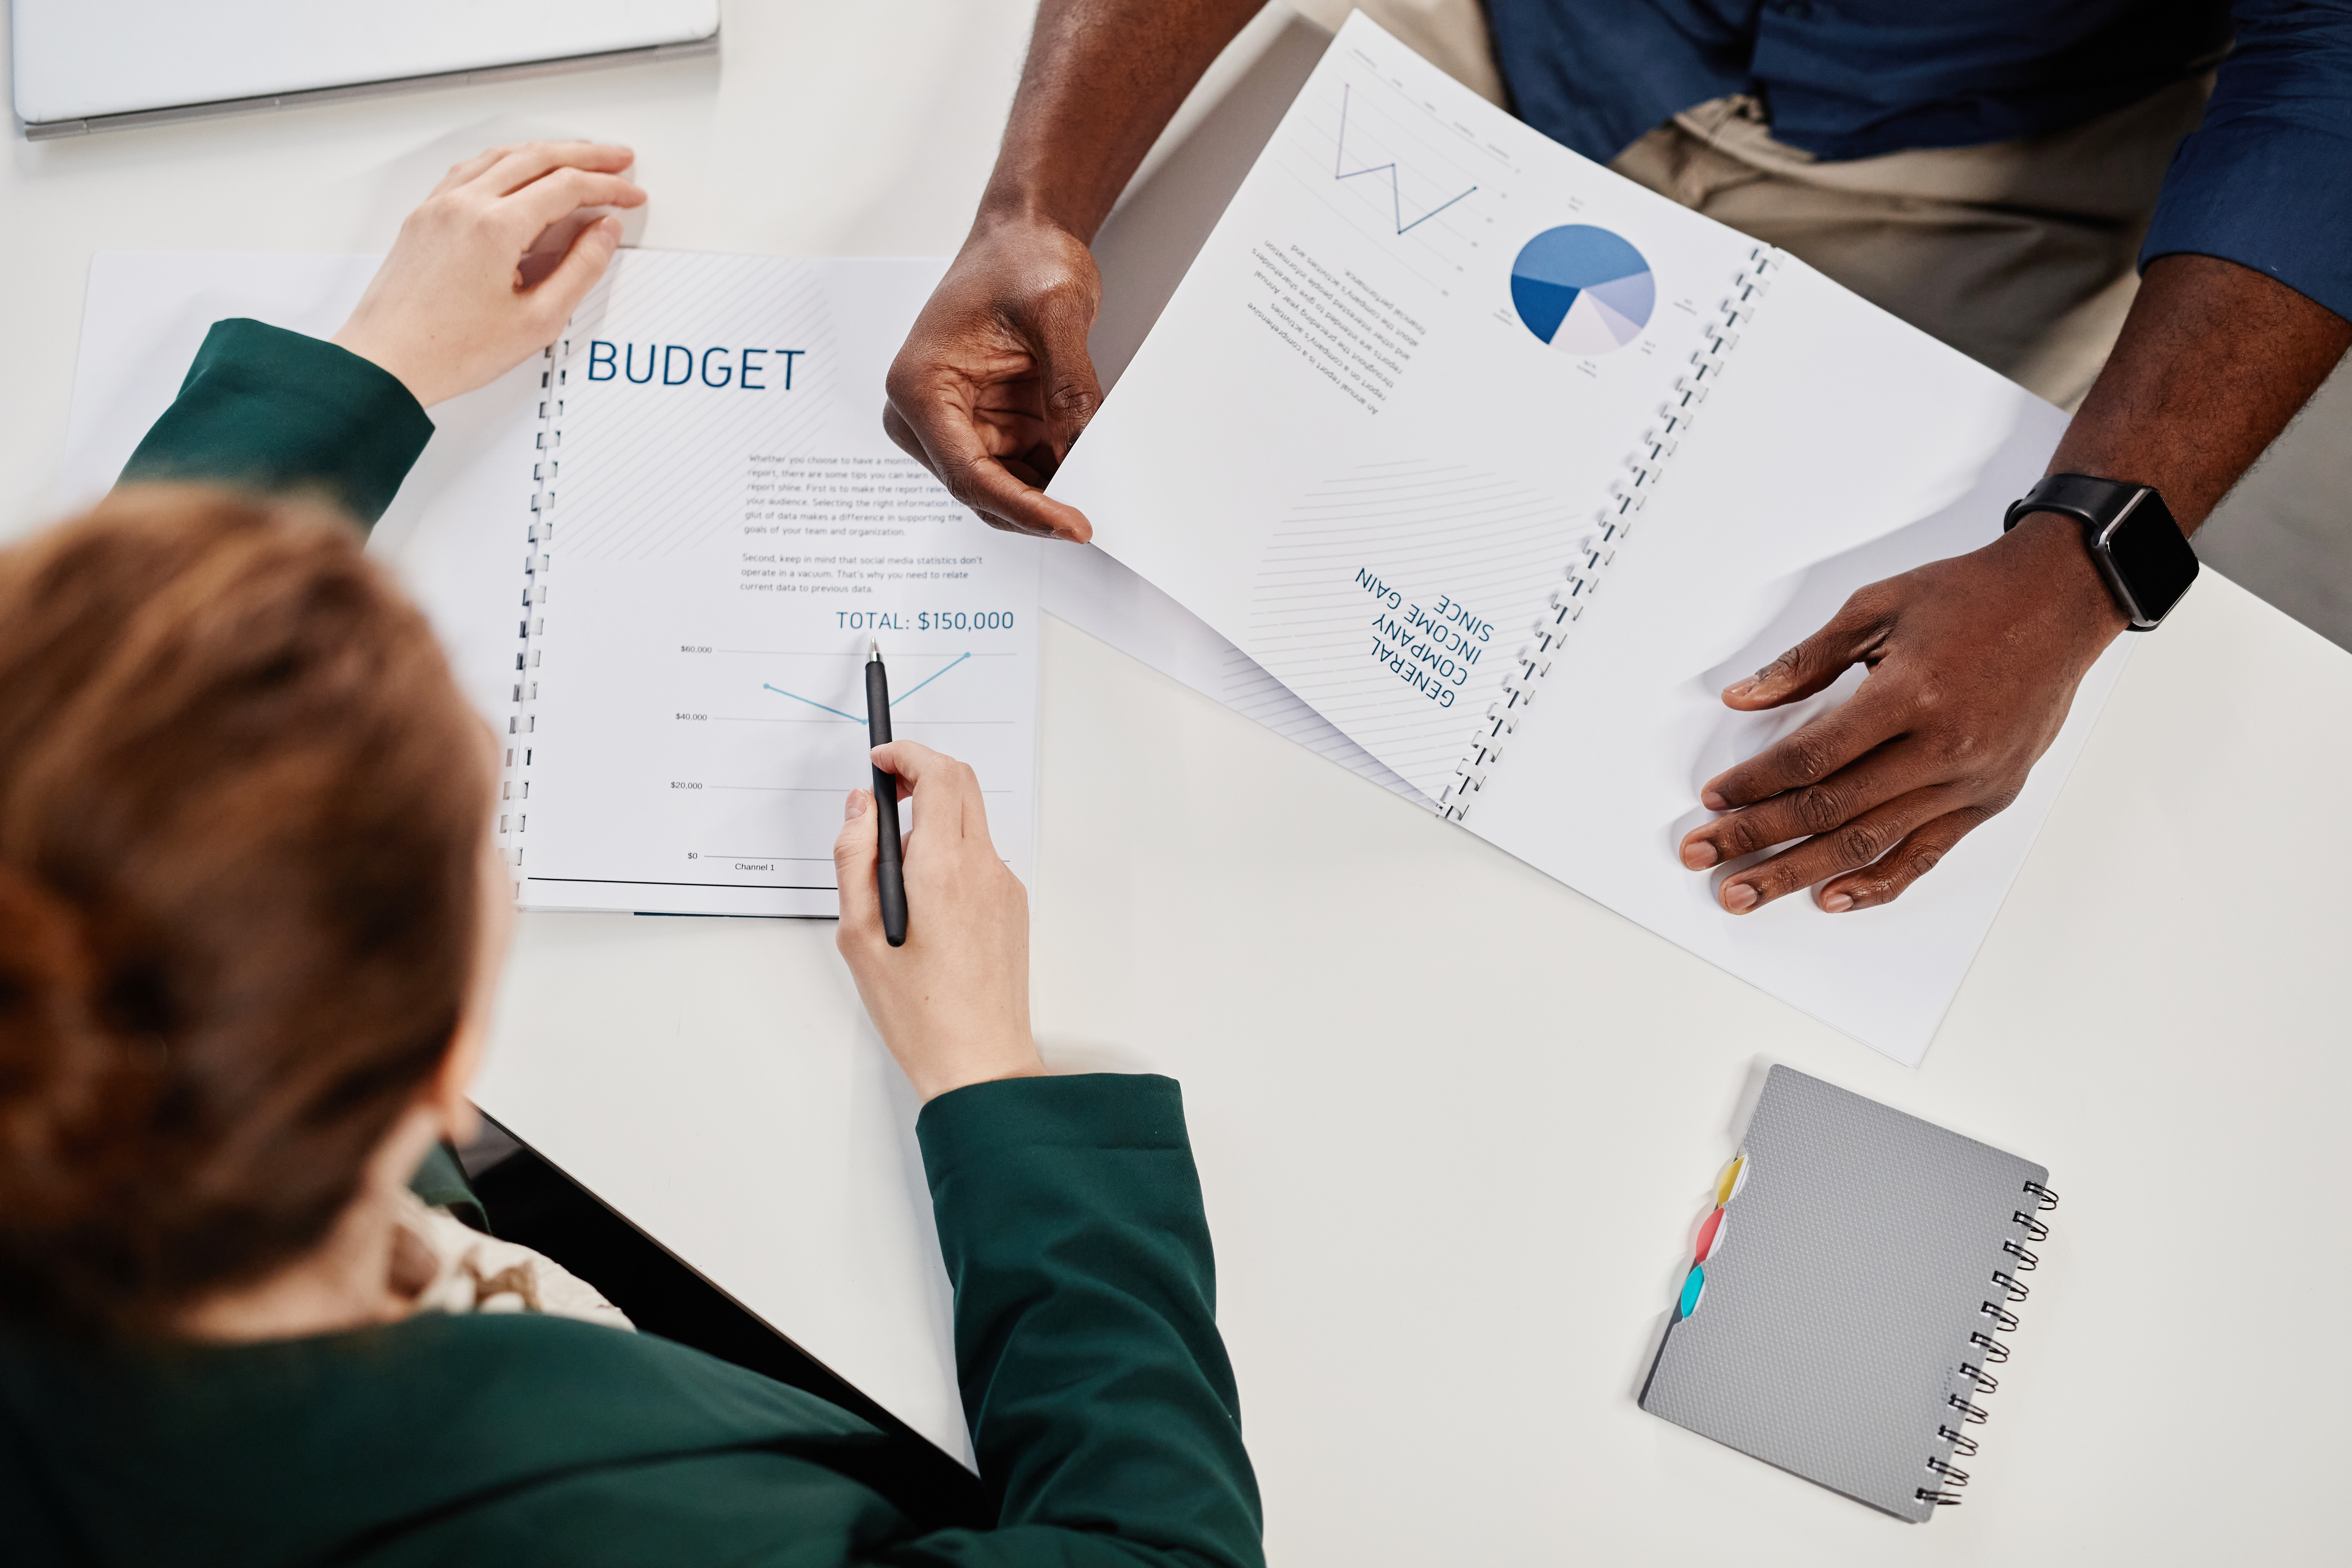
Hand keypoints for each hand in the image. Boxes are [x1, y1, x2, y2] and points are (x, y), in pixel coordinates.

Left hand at [331, 141, 645, 407]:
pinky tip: (517, 170)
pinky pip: (470, 170)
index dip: (608, 186)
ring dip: (545, 151)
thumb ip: (580, 269)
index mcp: (495, 226)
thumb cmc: (449, 350)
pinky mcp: (424, 216)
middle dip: (585, 155)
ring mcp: (440, 206)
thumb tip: (605, 232)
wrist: (386, 361)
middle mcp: (464, 204)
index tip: (630, 193)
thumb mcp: (537, 320)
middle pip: (537, 158)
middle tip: (618, 159)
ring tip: (575, 158)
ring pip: (501, 156)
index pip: (566, 187)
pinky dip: (506, 162)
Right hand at [833, 741, 1043, 1100]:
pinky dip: (949, 852)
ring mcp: (1005, 887)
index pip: (938, 775)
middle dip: (922, 771)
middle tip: (884, 792)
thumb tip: (862, 806)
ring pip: (971, 820)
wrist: (979, 1061)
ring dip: (933, 818)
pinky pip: (979, 856)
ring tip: (893, 875)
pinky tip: (922, 901)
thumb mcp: (858, 935)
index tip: (880, 760)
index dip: (906, 754)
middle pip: (962, 783)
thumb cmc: (919, 1014)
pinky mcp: (1012, 906)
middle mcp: (984, 869)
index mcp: (944, 870)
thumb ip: (855, 858)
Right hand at [883, 216, 1101, 541]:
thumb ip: (1069, 389)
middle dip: (1036, 508)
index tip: (1072, 525)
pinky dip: (1053, 471)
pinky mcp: (985, 424)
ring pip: (1003, 487)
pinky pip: (1019, 467)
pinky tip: (1084, 462)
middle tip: (1092, 517)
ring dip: (1048, 490)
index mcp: (919, 387)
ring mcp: (953, 423)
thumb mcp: (1057, 315)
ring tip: (1095, 477)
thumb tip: (1080, 452)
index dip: (1024, 508)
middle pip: (981, 491)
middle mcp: (924, 414)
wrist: (1023, 236)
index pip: (969, 475)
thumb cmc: (1022, 259)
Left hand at [1678, 514, 2126, 913]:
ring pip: (1871, 842)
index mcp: (1910, 694)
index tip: (1713, 800)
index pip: (1812, 759)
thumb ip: (1806, 661)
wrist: (2059, 600)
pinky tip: (1831, 897)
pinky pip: (1926, 852)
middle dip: (1758, 839)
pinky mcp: (1990, 797)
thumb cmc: (1970, 597)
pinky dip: (1877, 882)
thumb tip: (1742, 697)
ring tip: (1747, 893)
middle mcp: (1944, 746)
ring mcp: (1971, 779)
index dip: (1755, 784)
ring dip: (1800, 872)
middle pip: (1831, 810)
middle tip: (1704, 860)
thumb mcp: (1877, 607)